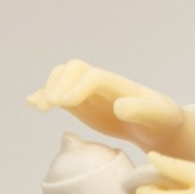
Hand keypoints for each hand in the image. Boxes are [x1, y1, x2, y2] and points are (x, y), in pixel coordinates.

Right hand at [27, 61, 194, 161]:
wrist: (157, 123)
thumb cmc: (161, 119)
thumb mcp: (158, 116)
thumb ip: (141, 110)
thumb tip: (119, 107)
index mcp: (119, 84)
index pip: (93, 77)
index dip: (78, 87)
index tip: (66, 104)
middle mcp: (101, 83)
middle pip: (74, 70)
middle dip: (59, 84)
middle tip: (51, 106)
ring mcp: (89, 91)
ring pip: (63, 78)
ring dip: (48, 88)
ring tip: (41, 107)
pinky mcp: (81, 102)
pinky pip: (60, 93)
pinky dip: (45, 95)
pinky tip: (33, 104)